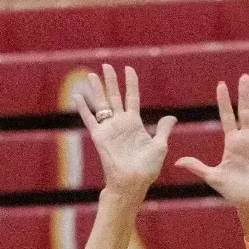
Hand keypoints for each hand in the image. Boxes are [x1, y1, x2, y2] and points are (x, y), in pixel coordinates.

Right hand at [75, 64, 174, 200]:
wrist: (132, 182)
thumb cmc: (147, 168)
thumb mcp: (160, 146)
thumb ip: (163, 130)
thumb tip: (172, 117)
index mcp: (135, 124)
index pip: (132, 97)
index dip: (130, 83)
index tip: (129, 69)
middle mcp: (120, 123)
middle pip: (114, 96)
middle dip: (111, 81)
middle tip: (106, 66)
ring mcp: (109, 129)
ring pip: (101, 104)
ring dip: (96, 89)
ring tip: (91, 75)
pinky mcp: (99, 137)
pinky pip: (89, 119)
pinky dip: (83, 108)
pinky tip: (77, 96)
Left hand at [175, 74, 248, 208]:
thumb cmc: (234, 192)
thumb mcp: (214, 177)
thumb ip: (197, 166)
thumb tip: (176, 162)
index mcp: (232, 143)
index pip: (227, 116)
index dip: (224, 101)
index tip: (221, 85)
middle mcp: (246, 139)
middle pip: (244, 111)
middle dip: (243, 94)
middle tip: (243, 76)